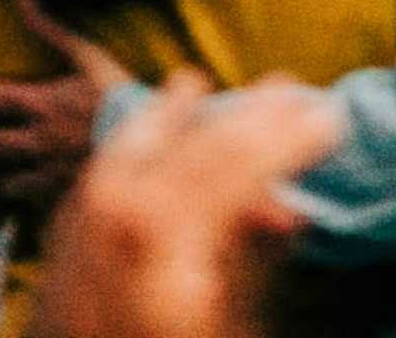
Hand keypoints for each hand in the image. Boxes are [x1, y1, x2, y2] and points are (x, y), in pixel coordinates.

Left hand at [0, 0, 129, 210]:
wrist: (157, 146)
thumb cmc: (121, 95)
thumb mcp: (87, 55)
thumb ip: (50, 28)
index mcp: (37, 104)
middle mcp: (35, 140)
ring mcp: (49, 172)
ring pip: (8, 183)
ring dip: (8, 178)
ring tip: (10, 177)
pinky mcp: (66, 198)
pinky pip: (36, 206)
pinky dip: (35, 202)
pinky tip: (40, 198)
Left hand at [22, 71, 342, 337]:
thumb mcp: (227, 321)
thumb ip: (252, 261)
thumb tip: (287, 210)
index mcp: (165, 225)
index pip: (239, 161)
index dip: (287, 139)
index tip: (329, 117)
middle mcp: (119, 205)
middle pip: (193, 145)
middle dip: (244, 116)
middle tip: (288, 89)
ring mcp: (84, 215)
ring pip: (132, 144)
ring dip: (168, 112)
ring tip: (192, 82)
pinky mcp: (66, 233)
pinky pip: (100, 165)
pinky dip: (123, 142)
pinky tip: (131, 138)